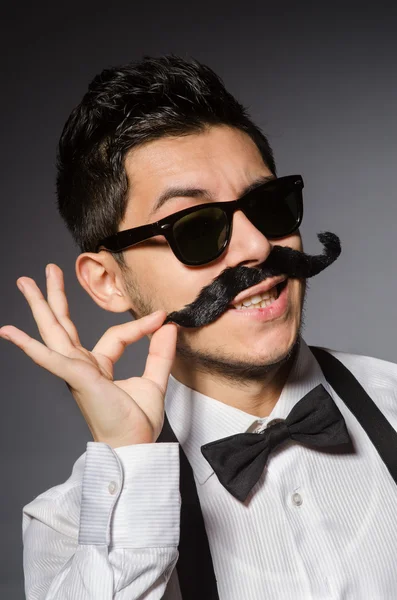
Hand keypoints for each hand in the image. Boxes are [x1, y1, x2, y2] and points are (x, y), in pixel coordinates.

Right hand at [0, 264, 177, 446]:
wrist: (133, 448)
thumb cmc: (136, 423)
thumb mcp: (154, 380)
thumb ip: (160, 352)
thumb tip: (168, 325)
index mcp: (97, 366)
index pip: (114, 335)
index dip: (139, 325)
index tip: (161, 318)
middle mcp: (81, 366)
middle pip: (64, 325)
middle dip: (55, 297)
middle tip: (47, 271)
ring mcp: (75, 371)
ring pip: (53, 332)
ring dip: (39, 306)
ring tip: (26, 282)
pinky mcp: (76, 378)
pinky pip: (51, 359)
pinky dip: (31, 346)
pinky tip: (10, 332)